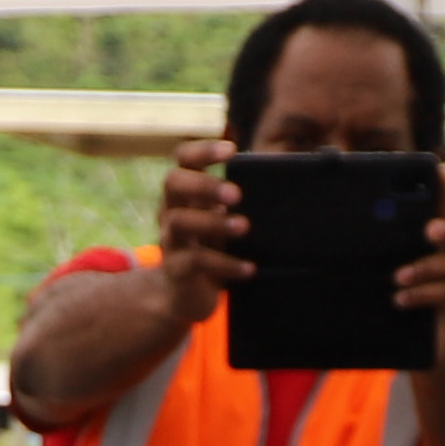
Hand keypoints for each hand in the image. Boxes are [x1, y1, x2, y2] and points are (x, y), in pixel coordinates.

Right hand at [149, 142, 249, 322]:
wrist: (183, 295)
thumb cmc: (209, 248)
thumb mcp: (219, 220)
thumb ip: (233, 201)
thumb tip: (274, 181)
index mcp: (183, 193)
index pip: (183, 159)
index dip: (203, 150)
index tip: (232, 151)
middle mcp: (170, 210)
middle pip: (173, 182)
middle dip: (205, 184)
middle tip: (237, 194)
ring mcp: (170, 240)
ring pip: (181, 222)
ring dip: (213, 222)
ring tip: (244, 227)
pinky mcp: (176, 269)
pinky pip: (196, 262)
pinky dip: (225, 264)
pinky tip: (249, 268)